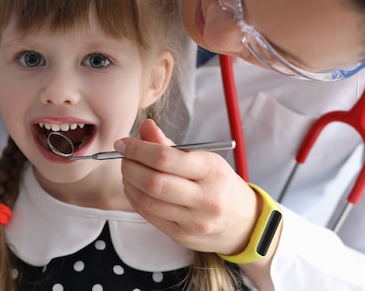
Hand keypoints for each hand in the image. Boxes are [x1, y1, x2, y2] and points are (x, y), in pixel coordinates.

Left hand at [117, 119, 259, 254]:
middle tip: (123, 156)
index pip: (166, 159)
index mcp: (212, 171)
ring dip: (129, 182)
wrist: (241, 223)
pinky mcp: (182, 236)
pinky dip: (135, 198)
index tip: (123, 142)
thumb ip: (171, 145)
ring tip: (127, 170)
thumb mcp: (204, 158)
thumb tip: (145, 128)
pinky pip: (149, 215)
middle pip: (154, 182)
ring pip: (148, 201)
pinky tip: (133, 187)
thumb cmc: (218, 183)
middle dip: (130, 166)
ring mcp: (193, 221)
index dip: (138, 149)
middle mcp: (205, 199)